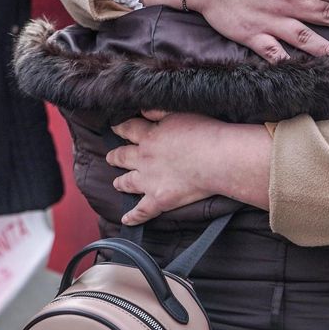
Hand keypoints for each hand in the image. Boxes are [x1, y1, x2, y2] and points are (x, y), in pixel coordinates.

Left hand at [108, 111, 270, 224]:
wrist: (216, 159)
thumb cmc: (204, 132)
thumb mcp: (179, 112)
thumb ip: (158, 111)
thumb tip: (143, 110)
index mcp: (149, 136)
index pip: (128, 129)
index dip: (121, 127)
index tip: (115, 127)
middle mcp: (144, 159)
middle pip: (123, 156)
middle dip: (115, 156)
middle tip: (111, 157)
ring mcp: (149, 181)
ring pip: (128, 182)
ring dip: (121, 182)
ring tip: (117, 183)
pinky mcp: (159, 200)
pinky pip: (142, 211)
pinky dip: (133, 216)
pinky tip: (126, 219)